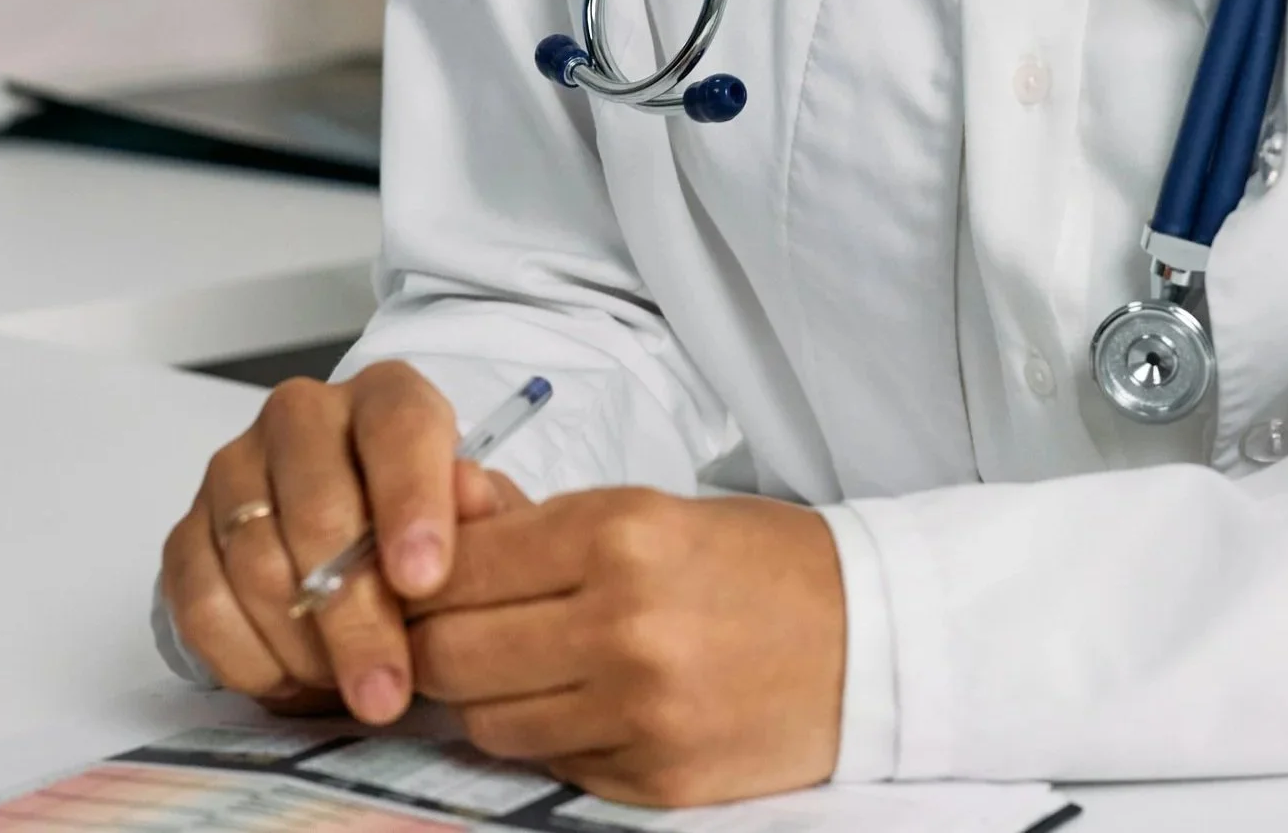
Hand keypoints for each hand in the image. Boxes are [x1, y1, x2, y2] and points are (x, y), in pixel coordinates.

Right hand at [159, 363, 522, 723]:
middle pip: (318, 509)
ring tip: (349, 689)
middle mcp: (302, 416)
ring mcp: (235, 470)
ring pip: (257, 563)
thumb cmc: (427, 534)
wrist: (360, 555)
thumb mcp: (479, 524)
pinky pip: (199, 601)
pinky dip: (247, 657)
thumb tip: (473, 499)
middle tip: (386, 691)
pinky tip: (291, 680)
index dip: (411, 502)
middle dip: (356, 616)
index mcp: (385, 396)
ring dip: (305, 646)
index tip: (423, 581)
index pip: (397, 427)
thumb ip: (484, 515)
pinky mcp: (188, 529)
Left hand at [407, 488, 844, 806]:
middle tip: (452, 633)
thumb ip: (531, 520)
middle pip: (450, 655)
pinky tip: (579, 706)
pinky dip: (546, 738)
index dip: (419, 578)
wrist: (868, 638)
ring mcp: (641, 712)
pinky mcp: (657, 780)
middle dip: (433, 645)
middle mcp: (623, 625)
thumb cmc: (747, 561)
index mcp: (618, 534)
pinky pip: (548, 764)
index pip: (454, 568)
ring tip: (521, 670)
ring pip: (486, 722)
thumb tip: (437, 507)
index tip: (420, 581)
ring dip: (484, 699)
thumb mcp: (642, 508)